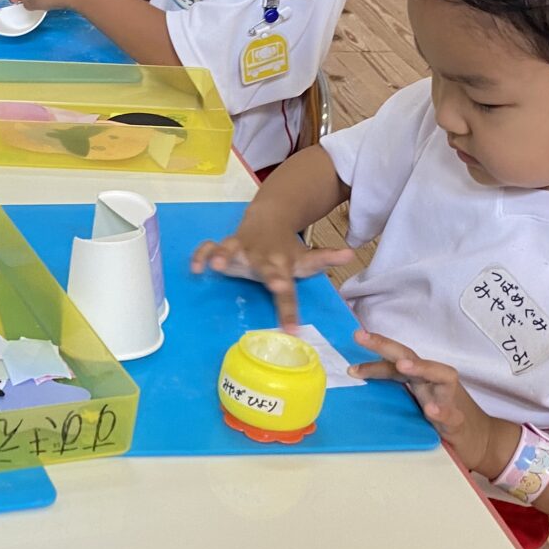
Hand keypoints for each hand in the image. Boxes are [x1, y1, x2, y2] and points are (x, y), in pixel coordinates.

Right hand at [190, 223, 353, 328]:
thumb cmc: (285, 249)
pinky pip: (208, 248)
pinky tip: (196, 269)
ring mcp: (242, 248)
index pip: (288, 290)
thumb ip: (324, 259)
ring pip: (231, 249)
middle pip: (264, 267)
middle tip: (274, 285)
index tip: (291, 331)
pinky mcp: (225, 245)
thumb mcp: (305, 258)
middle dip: (268, 276)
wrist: (268, 218)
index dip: (289, 309)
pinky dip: (201, 255)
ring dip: (224, 255)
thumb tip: (352, 254)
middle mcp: (262, 256)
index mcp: (281, 265)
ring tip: (218, 265)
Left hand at [351, 330, 515, 474]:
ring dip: (421, 368)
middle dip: (386, 345)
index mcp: (421, 379)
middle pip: (412, 357)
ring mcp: (450, 399)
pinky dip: (442, 410)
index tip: (349, 366)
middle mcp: (435, 383)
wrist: (483, 440)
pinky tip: (431, 410)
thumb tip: (360, 379)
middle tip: (361, 336)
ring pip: (441, 376)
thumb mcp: (417, 401)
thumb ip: (397, 390)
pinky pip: (452, 414)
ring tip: (402, 366)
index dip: (373, 361)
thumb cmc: (444, 416)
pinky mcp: (459, 422)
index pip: (395, 363)